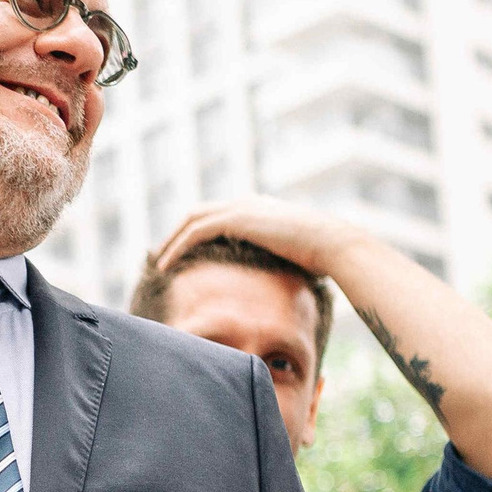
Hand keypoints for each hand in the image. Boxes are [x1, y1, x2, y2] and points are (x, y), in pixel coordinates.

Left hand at [152, 195, 367, 278]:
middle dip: (177, 233)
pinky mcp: (236, 219)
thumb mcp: (292, 258)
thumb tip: (273, 289)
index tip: (182, 252)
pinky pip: (195, 232)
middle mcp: (246, 202)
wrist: (332, 245)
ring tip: (158, 263)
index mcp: (258, 208)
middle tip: (162, 256)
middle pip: (197, 213)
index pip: (217, 215)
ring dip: (171, 240)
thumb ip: (276, 264)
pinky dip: (177, 247)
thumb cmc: (321, 258)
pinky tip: (165, 266)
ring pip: (191, 219)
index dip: (196, 232)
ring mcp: (241, 207)